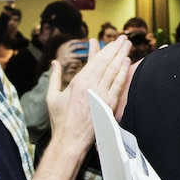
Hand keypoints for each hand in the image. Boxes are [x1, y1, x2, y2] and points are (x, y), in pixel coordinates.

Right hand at [46, 35, 131, 152]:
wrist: (70, 141)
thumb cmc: (60, 120)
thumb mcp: (52, 97)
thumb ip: (54, 77)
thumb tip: (55, 62)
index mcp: (77, 82)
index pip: (93, 61)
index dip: (101, 49)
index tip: (106, 41)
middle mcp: (90, 86)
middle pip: (105, 62)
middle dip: (115, 48)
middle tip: (123, 38)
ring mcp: (100, 95)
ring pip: (113, 70)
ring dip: (121, 56)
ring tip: (128, 45)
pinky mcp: (108, 105)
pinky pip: (117, 85)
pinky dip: (123, 72)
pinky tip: (127, 62)